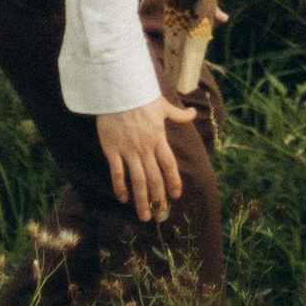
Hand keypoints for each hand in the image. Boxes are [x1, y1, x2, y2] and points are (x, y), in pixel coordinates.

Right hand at [98, 95, 199, 221]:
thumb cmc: (140, 96)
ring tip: (145, 216)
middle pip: (154, 178)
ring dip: (142, 200)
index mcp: (158, 137)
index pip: (169, 164)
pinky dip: (120, 187)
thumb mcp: (162, 105)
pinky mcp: (112, 150)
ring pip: (137, 180)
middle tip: (160, 215)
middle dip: (159, 199)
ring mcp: (128, 150)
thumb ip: (177, 114)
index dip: (173, 181)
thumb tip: (193, 113)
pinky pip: (117, 173)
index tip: (175, 196)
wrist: (117, 89)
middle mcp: (145, 147)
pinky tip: (123, 199)